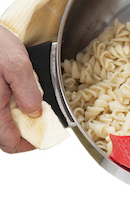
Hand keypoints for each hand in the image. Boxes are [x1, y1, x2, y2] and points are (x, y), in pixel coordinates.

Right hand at [0, 25, 41, 152]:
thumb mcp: (17, 65)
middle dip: (25, 128)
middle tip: (40, 115)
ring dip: (17, 117)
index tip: (44, 135)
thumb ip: (27, 92)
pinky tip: (17, 92)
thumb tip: (35, 113)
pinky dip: (9, 106)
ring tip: (30, 101)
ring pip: (1, 122)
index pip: (10, 144)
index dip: (30, 144)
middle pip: (5, 135)